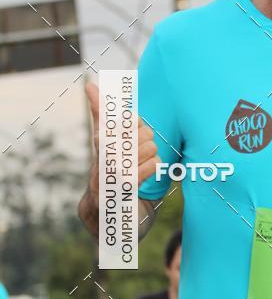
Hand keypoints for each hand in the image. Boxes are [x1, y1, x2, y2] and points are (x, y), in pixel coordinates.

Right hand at [84, 82, 160, 203]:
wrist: (106, 213)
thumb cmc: (110, 170)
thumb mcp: (105, 142)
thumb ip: (101, 114)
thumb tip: (90, 85)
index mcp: (101, 141)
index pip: (125, 117)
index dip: (134, 123)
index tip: (131, 132)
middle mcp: (105, 154)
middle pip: (142, 131)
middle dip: (146, 141)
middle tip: (139, 152)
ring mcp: (114, 171)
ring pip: (149, 147)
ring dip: (151, 156)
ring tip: (143, 163)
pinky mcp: (125, 187)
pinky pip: (152, 166)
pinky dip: (154, 168)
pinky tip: (147, 172)